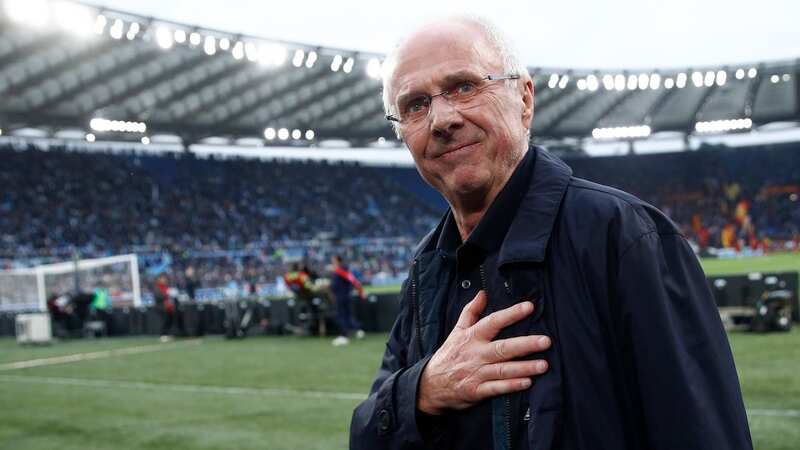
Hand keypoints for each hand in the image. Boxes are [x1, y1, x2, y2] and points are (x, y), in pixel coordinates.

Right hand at [417, 291, 550, 414]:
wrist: (430, 385)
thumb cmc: (448, 355)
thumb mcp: (456, 331)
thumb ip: (471, 311)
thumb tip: (482, 293)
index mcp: (472, 337)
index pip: (493, 322)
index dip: (511, 314)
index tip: (529, 307)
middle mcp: (476, 354)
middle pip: (503, 347)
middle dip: (525, 344)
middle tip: (546, 341)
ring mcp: (476, 373)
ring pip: (503, 369)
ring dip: (524, 367)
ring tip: (544, 365)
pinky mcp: (476, 391)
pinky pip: (496, 388)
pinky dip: (511, 386)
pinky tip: (527, 383)